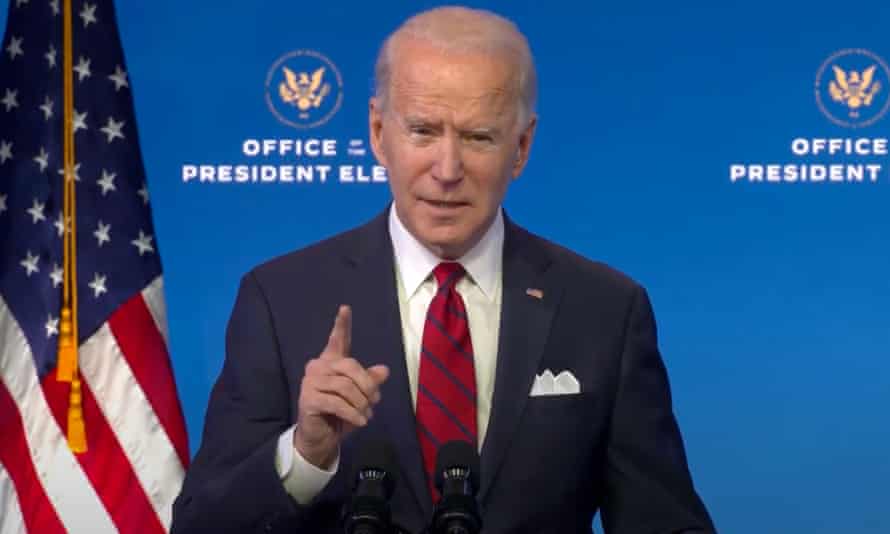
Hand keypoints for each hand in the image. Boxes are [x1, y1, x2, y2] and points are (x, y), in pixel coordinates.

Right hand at [294, 305, 389, 468]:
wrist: (321, 438)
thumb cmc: (341, 414)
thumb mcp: (360, 398)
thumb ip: (370, 382)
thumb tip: (384, 370)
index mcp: (331, 362)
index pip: (337, 339)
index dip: (342, 324)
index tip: (345, 308)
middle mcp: (318, 367)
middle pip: (350, 366)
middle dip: (368, 385)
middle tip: (375, 402)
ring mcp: (310, 382)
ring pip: (345, 386)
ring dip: (361, 403)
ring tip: (366, 415)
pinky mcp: (308, 399)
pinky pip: (337, 403)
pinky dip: (353, 414)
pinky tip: (360, 422)